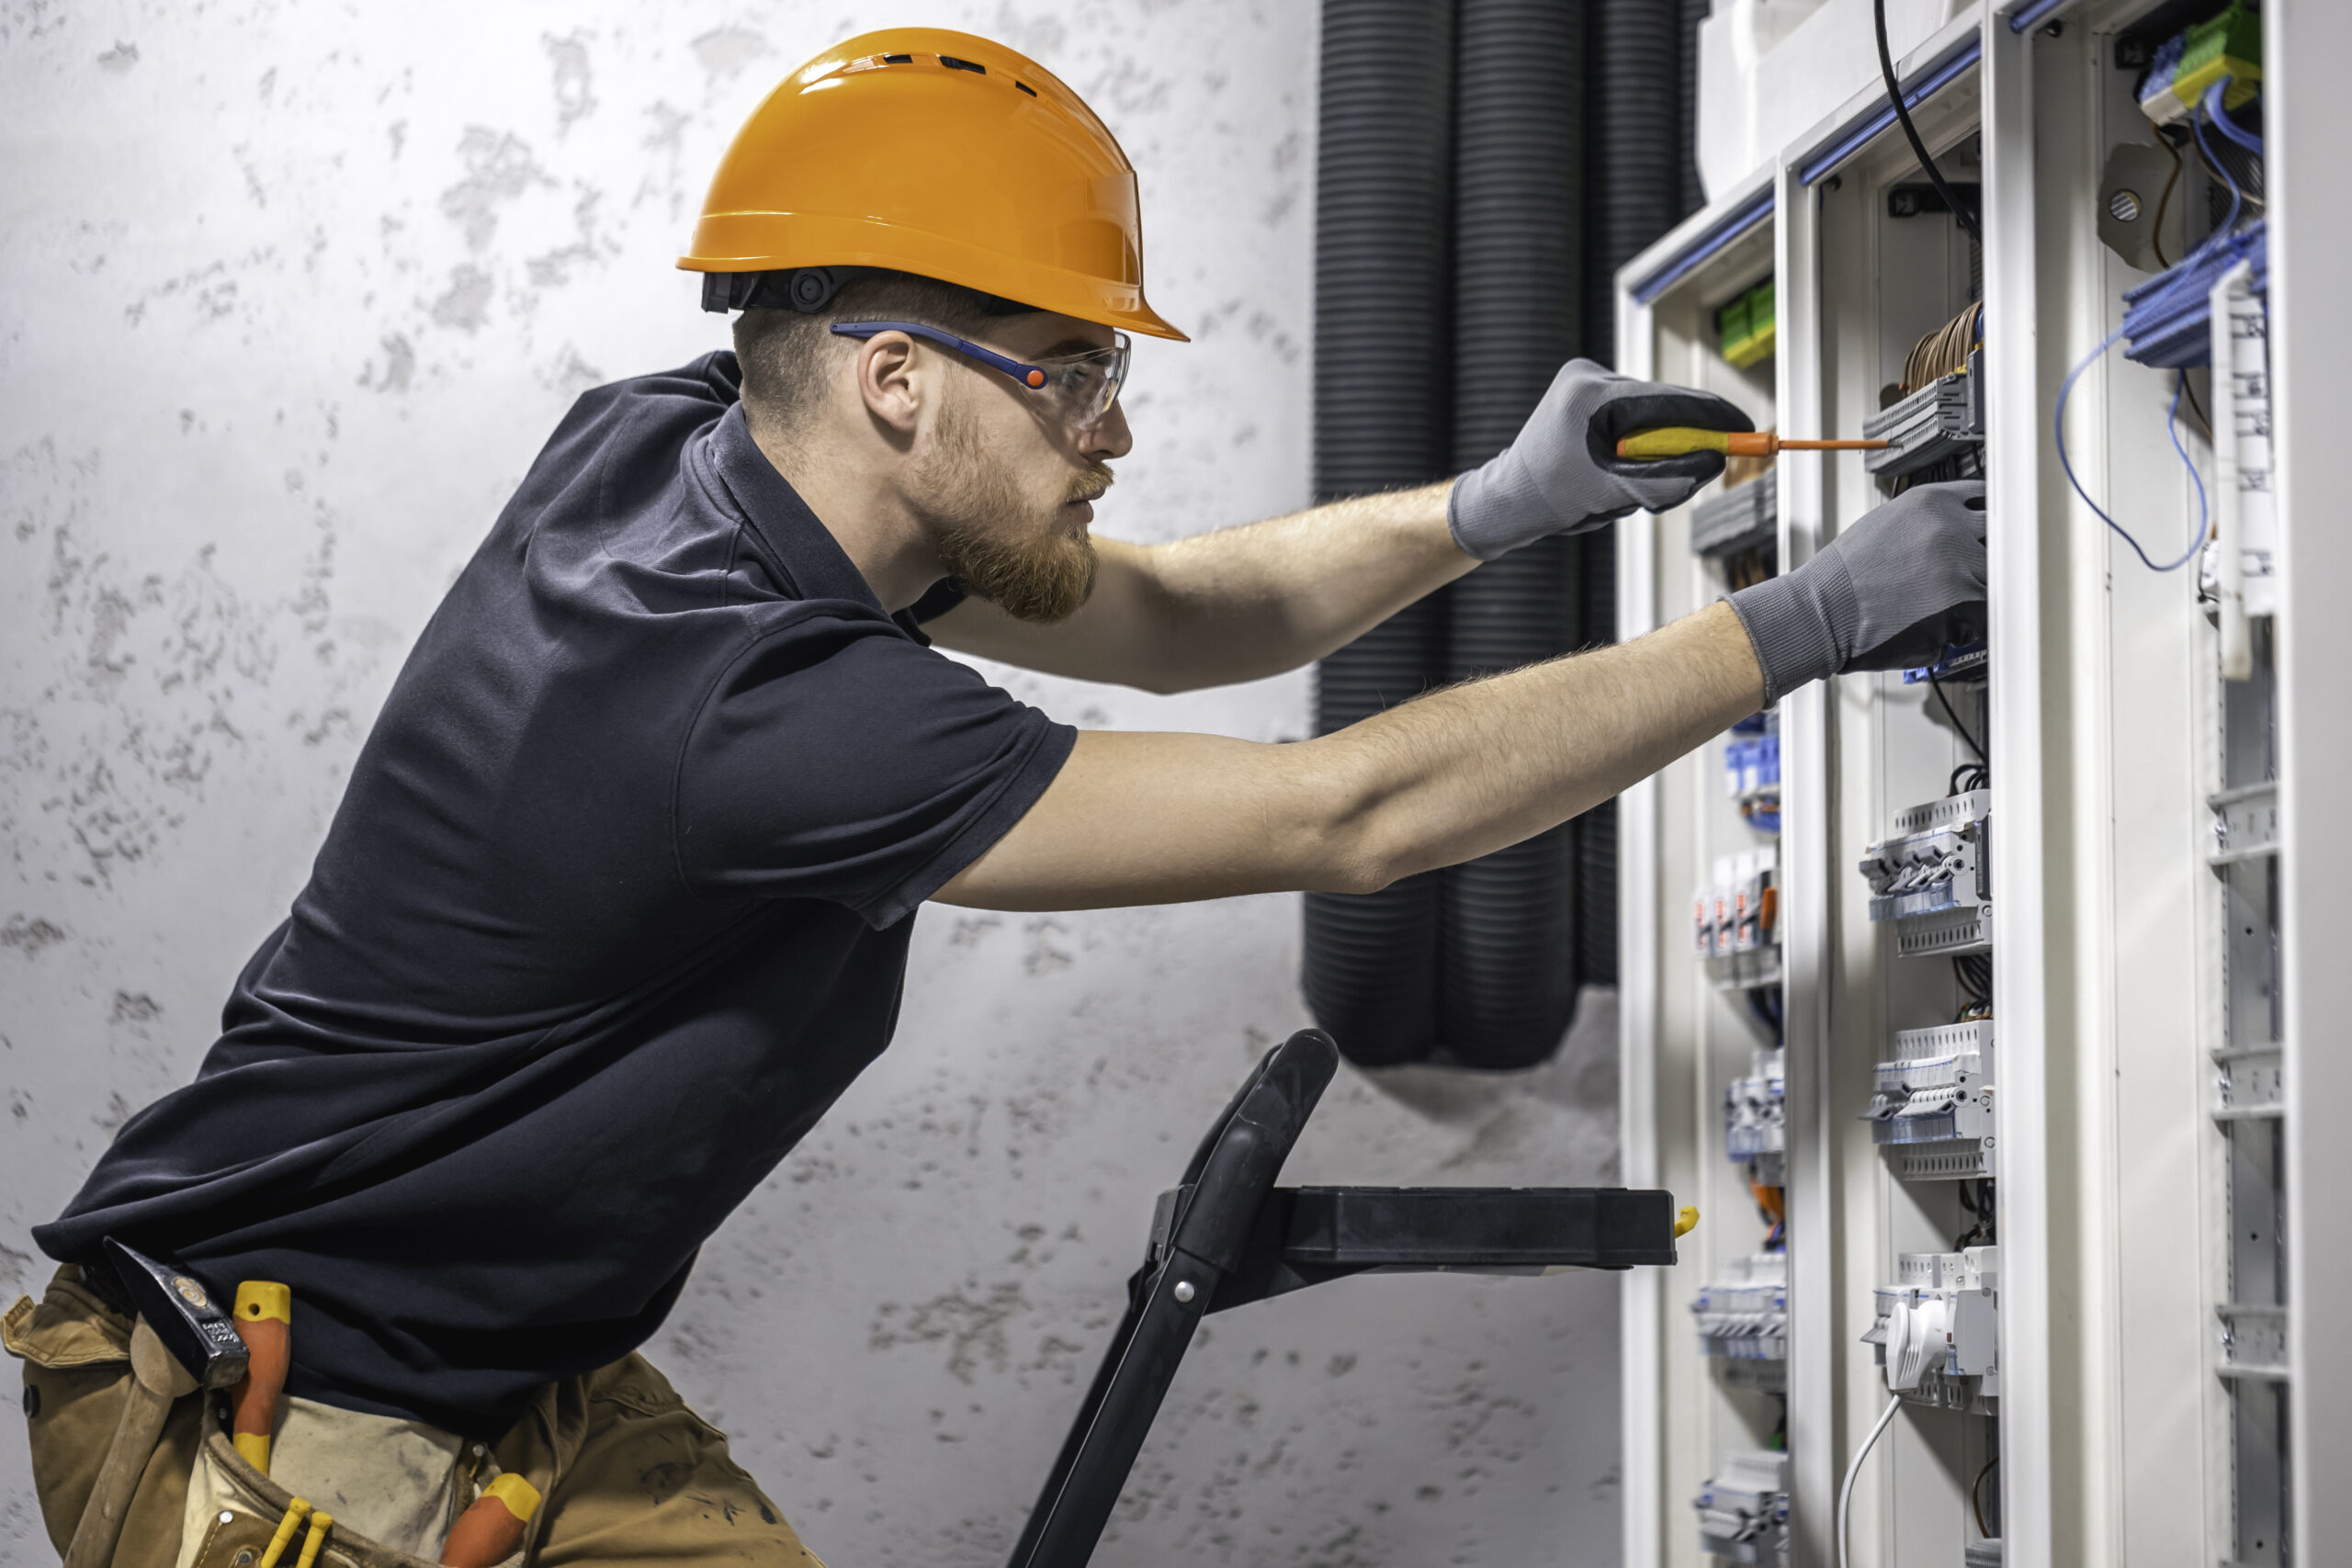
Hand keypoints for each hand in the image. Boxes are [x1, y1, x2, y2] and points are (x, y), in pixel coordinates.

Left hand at [1447, 359, 1752, 559]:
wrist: (1509, 500)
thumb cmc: (1551, 499)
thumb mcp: (1614, 494)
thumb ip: (1665, 480)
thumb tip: (1713, 464)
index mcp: (1590, 394)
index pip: (1668, 400)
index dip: (1712, 416)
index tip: (1745, 428)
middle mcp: (1588, 378)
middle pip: (1661, 407)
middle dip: (1678, 443)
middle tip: (1694, 471)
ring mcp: (1585, 383)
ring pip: (1648, 416)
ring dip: (1653, 450)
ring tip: (1622, 486)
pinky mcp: (1585, 396)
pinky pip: (1632, 420)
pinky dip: (1636, 448)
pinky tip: (1613, 472)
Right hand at [1726, 480, 1987, 703]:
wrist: (1821, 614)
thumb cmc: (1845, 578)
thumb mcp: (1887, 524)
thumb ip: (1930, 520)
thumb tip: (1960, 528)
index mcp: (1933, 502)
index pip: (1986, 500)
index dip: (1988, 522)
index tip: (1990, 534)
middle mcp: (1952, 529)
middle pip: (2000, 541)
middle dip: (1983, 562)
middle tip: (1961, 580)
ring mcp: (1961, 568)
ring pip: (1996, 582)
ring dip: (1975, 597)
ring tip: (1936, 607)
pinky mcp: (1962, 607)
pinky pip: (1985, 618)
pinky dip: (1966, 628)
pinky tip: (1933, 625)